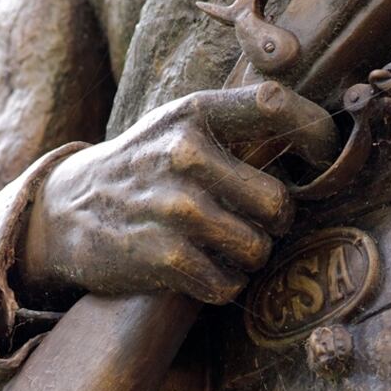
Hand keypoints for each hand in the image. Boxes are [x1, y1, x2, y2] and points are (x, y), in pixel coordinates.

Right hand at [19, 81, 337, 303]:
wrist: (65, 211)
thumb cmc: (144, 167)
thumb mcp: (179, 126)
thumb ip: (240, 123)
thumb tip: (322, 141)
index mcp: (195, 114)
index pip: (274, 105)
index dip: (316, 133)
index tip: (325, 157)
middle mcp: (184, 153)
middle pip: (278, 202)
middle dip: (273, 222)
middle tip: (255, 223)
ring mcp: (174, 205)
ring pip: (256, 248)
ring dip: (247, 257)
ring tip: (224, 248)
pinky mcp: (162, 254)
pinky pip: (227, 283)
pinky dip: (223, 285)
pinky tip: (204, 272)